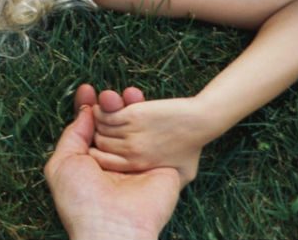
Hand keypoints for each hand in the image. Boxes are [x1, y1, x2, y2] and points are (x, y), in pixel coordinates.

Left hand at [45, 84, 180, 239]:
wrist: (113, 228)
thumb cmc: (81, 200)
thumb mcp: (62, 164)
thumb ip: (72, 136)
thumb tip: (85, 112)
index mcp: (90, 162)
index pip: (90, 128)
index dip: (88, 107)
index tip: (87, 89)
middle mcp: (114, 161)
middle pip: (113, 124)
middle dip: (109, 104)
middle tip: (108, 92)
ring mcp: (138, 163)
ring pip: (134, 126)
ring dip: (128, 105)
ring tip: (125, 92)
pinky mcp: (161, 166)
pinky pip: (156, 137)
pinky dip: (151, 118)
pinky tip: (143, 101)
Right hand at [89, 94, 213, 185]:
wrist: (200, 121)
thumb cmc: (192, 147)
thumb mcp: (181, 174)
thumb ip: (164, 183)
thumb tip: (151, 189)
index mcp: (138, 168)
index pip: (102, 161)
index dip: (99, 151)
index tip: (102, 142)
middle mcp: (131, 153)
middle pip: (99, 143)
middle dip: (97, 133)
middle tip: (102, 125)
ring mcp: (131, 134)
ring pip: (99, 126)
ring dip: (99, 119)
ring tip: (106, 115)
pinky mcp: (132, 115)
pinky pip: (104, 114)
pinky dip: (102, 110)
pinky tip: (110, 107)